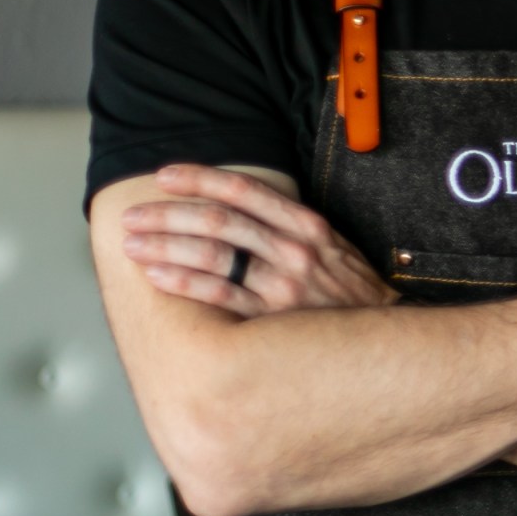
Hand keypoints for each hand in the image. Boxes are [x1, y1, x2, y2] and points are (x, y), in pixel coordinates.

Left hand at [121, 164, 396, 316]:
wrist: (384, 340)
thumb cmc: (350, 292)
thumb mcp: (331, 247)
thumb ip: (288, 227)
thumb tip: (234, 210)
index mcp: (307, 225)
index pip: (244, 190)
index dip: (200, 179)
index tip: (165, 175)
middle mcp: (294, 249)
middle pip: (218, 221)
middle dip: (167, 214)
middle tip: (133, 215)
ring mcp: (283, 285)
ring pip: (212, 255)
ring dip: (164, 245)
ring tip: (132, 244)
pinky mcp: (272, 318)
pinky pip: (218, 295)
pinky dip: (182, 281)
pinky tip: (156, 274)